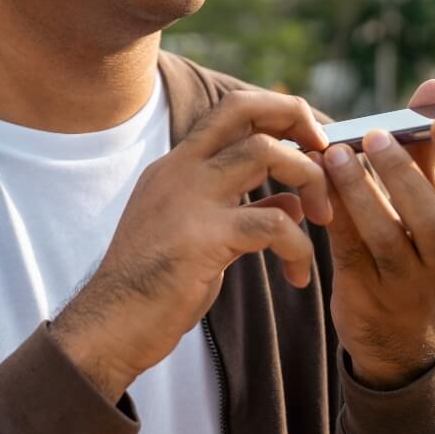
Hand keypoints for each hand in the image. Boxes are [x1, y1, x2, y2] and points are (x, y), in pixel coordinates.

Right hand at [53, 90, 334, 401]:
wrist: (111, 324)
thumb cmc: (153, 287)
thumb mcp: (200, 236)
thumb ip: (243, 212)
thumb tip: (292, 205)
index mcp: (175, 167)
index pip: (228, 112)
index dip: (275, 113)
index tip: (308, 141)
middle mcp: (179, 170)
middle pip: (242, 108)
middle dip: (294, 117)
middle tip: (323, 153)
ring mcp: (188, 199)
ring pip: (265, 152)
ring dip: (309, 180)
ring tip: (322, 219)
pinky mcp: (203, 237)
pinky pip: (274, 224)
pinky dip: (299, 248)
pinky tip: (298, 275)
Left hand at [316, 80, 434, 389]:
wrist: (405, 342)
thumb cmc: (422, 252)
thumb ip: (431, 154)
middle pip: (431, 221)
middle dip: (404, 174)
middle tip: (378, 135)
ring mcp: (407, 286)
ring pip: (385, 237)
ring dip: (359, 193)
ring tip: (336, 154)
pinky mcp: (365, 294)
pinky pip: (349, 249)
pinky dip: (334, 214)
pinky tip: (317, 183)